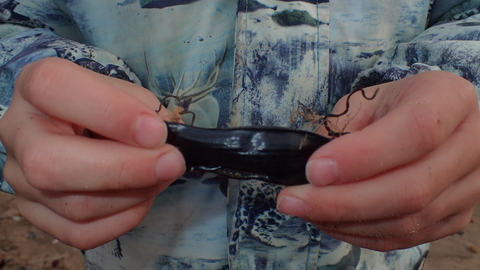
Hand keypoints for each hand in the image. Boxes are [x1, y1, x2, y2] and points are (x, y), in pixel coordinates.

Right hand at [0, 58, 185, 249]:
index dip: (112, 113)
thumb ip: (143, 110)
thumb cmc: (106, 106)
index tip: (157, 131)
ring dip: (134, 195)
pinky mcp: (36, 212)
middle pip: (50, 166)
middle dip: (124, 170)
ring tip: (162, 175)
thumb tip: (162, 144)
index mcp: (36, 87)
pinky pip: (80, 233)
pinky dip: (123, 219)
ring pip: (73, 206)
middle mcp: (18, 133)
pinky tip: (142, 198)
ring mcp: (20, 179)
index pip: (55, 89)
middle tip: (172, 163)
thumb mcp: (124, 92)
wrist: (83, 127)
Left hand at [277, 71, 479, 250]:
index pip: (416, 131)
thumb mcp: (366, 101)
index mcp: (450, 99)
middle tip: (292, 199)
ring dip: (345, 221)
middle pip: (411, 189)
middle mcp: (472, 144)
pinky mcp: (455, 216)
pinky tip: (329, 221)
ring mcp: (470, 187)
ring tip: (303, 209)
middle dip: (341, 201)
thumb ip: (342, 131)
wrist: (431, 121)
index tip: (313, 170)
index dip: (362, 156)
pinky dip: (360, 234)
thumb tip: (310, 173)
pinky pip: (406, 237)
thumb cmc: (392, 106)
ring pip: (407, 221)